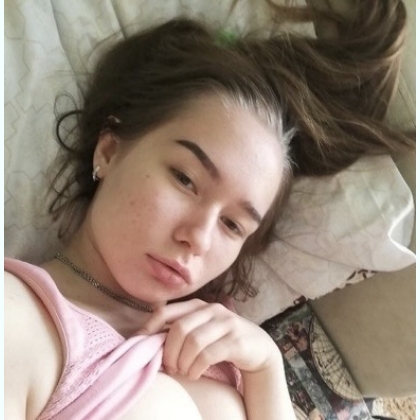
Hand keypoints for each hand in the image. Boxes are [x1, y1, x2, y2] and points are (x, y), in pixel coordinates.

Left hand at [137, 299, 280, 380]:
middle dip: (169, 351)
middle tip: (169, 367)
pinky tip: (194, 374)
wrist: (257, 347)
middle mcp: (212, 309)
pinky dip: (195, 368)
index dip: (150, 326)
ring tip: (183, 371)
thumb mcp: (201, 328)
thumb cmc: (221, 339)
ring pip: (193, 341)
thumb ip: (180, 329)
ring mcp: (226, 323)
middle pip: (179, 328)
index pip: (166, 311)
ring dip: (183, 362)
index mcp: (198, 305)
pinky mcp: (236, 340)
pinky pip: (207, 354)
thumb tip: (147, 338)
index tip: (140, 343)